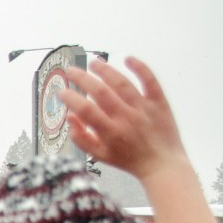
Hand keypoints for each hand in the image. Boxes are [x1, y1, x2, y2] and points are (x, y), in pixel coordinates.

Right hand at [60, 58, 189, 184]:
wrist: (161, 163)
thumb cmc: (128, 160)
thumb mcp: (99, 156)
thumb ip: (80, 138)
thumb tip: (69, 118)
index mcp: (109, 132)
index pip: (85, 110)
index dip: (70, 98)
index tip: (61, 91)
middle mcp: (125, 117)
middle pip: (101, 92)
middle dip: (82, 78)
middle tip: (70, 70)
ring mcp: (143, 108)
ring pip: (122, 83)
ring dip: (105, 70)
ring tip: (93, 62)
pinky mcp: (159, 102)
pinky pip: (150, 80)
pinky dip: (140, 67)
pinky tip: (128, 58)